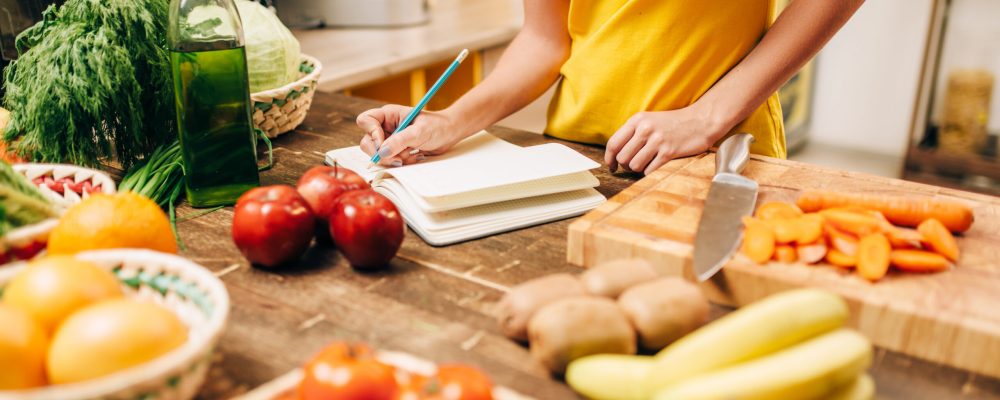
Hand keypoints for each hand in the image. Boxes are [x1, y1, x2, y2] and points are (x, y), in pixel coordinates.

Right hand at [356, 105, 463, 166]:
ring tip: (411, 155)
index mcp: (388, 115)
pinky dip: (400, 162)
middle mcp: (386, 126)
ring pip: (378, 154)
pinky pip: (389, 160)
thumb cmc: (437, 126)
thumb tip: (382, 152)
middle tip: (398, 159)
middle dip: (382, 153)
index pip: (365, 121)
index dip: (372, 134)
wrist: (449, 133)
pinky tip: (414, 157)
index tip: (384, 145)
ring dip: (394, 159)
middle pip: (367, 141)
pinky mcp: (396, 149)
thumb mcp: (419, 132)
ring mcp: (390, 139)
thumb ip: (400, 141)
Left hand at [604, 107, 725, 174]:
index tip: (611, 166)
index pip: (613, 143)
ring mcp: (657, 140)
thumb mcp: (649, 121)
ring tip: (646, 163)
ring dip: (638, 169)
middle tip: (634, 165)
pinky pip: (649, 170)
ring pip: (634, 166)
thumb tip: (615, 154)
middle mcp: (645, 129)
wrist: (700, 121)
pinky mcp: (669, 152)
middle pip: (622, 158)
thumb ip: (632, 133)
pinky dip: (650, 172)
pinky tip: (656, 165)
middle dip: (625, 166)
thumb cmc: (672, 124)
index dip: (609, 158)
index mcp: (637, 120)